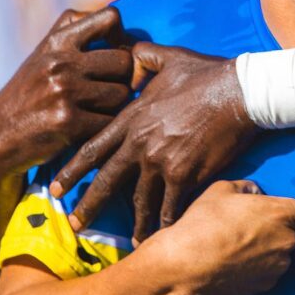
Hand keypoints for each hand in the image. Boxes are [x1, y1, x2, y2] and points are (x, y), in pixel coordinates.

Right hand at [0, 8, 132, 179]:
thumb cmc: (30, 94)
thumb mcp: (44, 55)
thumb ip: (76, 35)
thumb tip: (123, 32)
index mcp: (57, 41)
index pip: (110, 17)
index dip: (123, 35)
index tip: (118, 53)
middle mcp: (61, 62)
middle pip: (125, 61)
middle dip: (123, 78)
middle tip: (109, 90)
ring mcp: (64, 91)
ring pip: (122, 94)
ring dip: (115, 107)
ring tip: (96, 111)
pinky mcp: (68, 121)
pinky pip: (110, 121)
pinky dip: (105, 128)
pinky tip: (90, 129)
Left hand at [51, 43, 253, 242]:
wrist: (239, 91)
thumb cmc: (206, 73)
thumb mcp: (168, 57)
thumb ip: (143, 57)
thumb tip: (129, 52)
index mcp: (132, 118)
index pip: (92, 150)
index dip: (71, 172)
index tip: (55, 189)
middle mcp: (140, 143)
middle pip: (106, 182)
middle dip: (88, 206)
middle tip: (74, 224)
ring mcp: (161, 160)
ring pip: (139, 200)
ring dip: (133, 224)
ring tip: (129, 243)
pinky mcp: (185, 174)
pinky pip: (169, 206)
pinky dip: (164, 224)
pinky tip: (161, 237)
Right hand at [149, 179, 294, 294]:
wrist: (182, 265)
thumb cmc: (202, 222)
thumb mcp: (225, 190)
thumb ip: (249, 190)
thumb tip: (257, 197)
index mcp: (284, 214)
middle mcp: (288, 243)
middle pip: (290, 232)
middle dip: (271, 226)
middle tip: (237, 223)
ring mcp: (277, 269)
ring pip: (276, 251)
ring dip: (258, 246)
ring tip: (225, 241)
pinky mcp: (263, 288)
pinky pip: (263, 270)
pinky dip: (249, 265)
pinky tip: (225, 260)